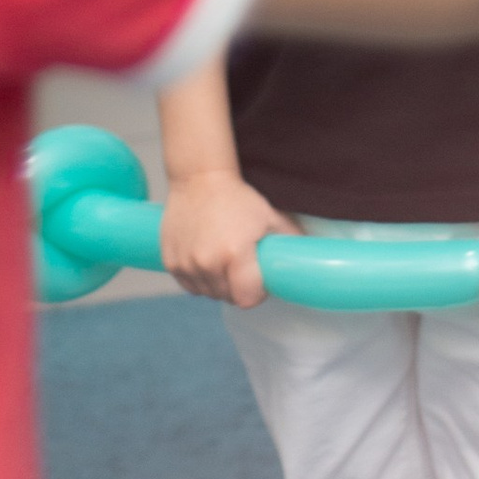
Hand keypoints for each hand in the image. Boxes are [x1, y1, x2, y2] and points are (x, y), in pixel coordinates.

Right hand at [160, 165, 294, 306]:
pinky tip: (206, 259)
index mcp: (235, 255)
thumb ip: (291, 241)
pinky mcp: (171, 262)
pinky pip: (190, 286)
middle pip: (228, 298)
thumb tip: (308, 261)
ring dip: (217, 284)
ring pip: (208, 294)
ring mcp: (186, 264)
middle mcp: (208, 263)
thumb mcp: (270, 217)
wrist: (198, 179)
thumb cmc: (237, 198)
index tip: (257, 279)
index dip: (256, 293)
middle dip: (238, 287)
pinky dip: (199, 279)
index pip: (247, 299)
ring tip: (222, 258)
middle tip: (241, 265)